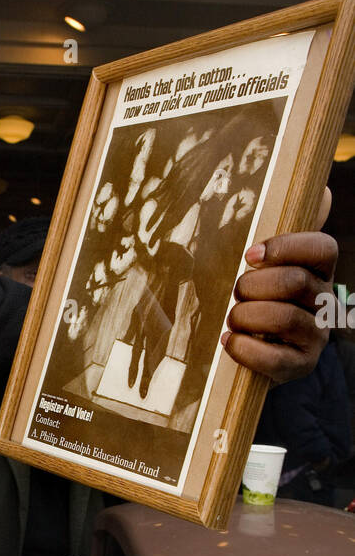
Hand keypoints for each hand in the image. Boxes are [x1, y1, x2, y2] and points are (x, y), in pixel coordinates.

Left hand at [221, 187, 335, 382]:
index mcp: (320, 272)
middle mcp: (325, 302)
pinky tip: (229, 341)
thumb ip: (284, 230)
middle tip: (236, 291)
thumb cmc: (254, 298)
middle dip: (254, 286)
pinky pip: (273, 357)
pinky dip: (244, 348)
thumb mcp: (265, 264)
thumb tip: (325, 190)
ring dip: (246, 315)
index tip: (249, 256)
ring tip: (232, 319)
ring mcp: (316, 336)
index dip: (286, 247)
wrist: (251, 351)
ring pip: (283, 317)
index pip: (323, 248)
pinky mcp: (300, 365)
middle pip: (295, 282)